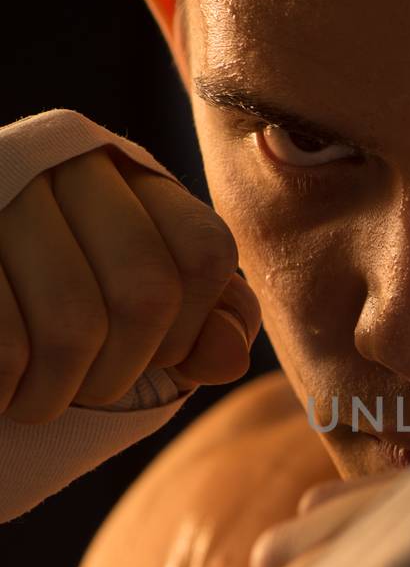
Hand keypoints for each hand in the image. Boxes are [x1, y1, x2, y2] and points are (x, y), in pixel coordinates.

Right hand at [0, 129, 260, 421]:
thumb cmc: (58, 303)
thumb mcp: (144, 306)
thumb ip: (206, 328)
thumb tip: (229, 355)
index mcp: (132, 175)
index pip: (204, 252)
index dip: (192, 331)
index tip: (157, 356)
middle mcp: (68, 166)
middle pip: (145, 295)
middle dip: (121, 374)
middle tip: (86, 392)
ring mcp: (3, 195)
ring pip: (73, 327)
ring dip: (57, 394)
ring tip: (36, 400)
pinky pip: (5, 345)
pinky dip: (8, 390)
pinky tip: (1, 389)